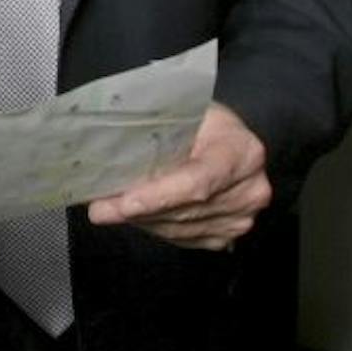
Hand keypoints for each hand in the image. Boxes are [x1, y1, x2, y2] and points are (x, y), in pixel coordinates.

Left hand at [84, 102, 269, 249]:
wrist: (231, 140)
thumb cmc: (205, 121)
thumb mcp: (188, 111)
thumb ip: (159, 131)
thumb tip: (110, 150)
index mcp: (243, 153)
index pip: (197, 181)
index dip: (159, 196)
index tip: (125, 204)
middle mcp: (250, 190)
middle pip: (186, 210)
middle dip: (139, 211)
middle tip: (101, 209)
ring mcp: (242, 217)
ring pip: (182, 229)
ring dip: (144, 222)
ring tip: (112, 210)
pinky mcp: (230, 234)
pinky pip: (185, 239)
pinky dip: (157, 228)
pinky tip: (139, 215)